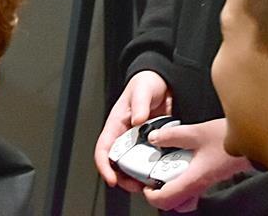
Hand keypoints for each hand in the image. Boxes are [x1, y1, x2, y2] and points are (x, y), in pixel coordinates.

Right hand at [93, 70, 171, 190]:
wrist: (164, 82)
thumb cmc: (146, 83)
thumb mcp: (142, 89)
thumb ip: (139, 103)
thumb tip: (138, 120)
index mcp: (116, 124)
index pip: (103, 148)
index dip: (104, 165)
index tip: (111, 179)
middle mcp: (124, 135)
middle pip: (116, 163)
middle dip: (123, 178)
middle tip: (135, 186)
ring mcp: (137, 140)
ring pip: (132, 165)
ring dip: (137, 176)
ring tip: (148, 184)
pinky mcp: (151, 143)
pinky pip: (148, 160)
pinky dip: (151, 169)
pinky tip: (160, 173)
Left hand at [142, 118, 251, 212]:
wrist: (252, 140)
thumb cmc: (230, 140)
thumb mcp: (196, 131)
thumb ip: (172, 135)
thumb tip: (154, 138)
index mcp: (193, 179)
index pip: (165, 199)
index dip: (150, 195)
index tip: (144, 184)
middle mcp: (198, 185)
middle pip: (172, 201)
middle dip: (158, 190)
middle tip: (152, 174)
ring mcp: (205, 183)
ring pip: (182, 195)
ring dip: (170, 184)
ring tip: (165, 166)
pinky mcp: (210, 176)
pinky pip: (191, 185)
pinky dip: (182, 176)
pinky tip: (182, 159)